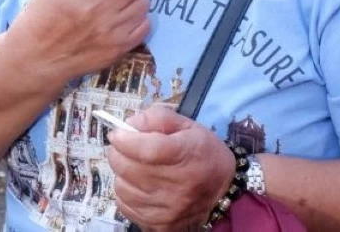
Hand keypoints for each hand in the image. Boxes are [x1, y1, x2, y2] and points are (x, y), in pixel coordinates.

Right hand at [8, 0, 157, 81]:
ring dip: (133, 0)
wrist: (34, 59)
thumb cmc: (44, 16)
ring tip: (110, 8)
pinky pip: (146, 24)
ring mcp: (108, 29)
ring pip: (144, 1)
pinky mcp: (117, 48)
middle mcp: (95, 5)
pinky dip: (136, 20)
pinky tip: (116, 23)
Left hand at [107, 107, 234, 231]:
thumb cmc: (203, 152)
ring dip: (122, 173)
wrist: (222, 189)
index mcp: (186, 155)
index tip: (117, 134)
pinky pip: (125, 205)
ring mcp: (167, 209)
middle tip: (123, 147)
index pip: (147, 150)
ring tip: (135, 167)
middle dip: (118, 152)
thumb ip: (158, 118)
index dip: (125, 140)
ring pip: (122, 187)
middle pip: (128, 168)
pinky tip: (138, 185)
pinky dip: (125, 192)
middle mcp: (177, 186)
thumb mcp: (187, 125)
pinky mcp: (159, 224)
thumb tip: (129, 125)